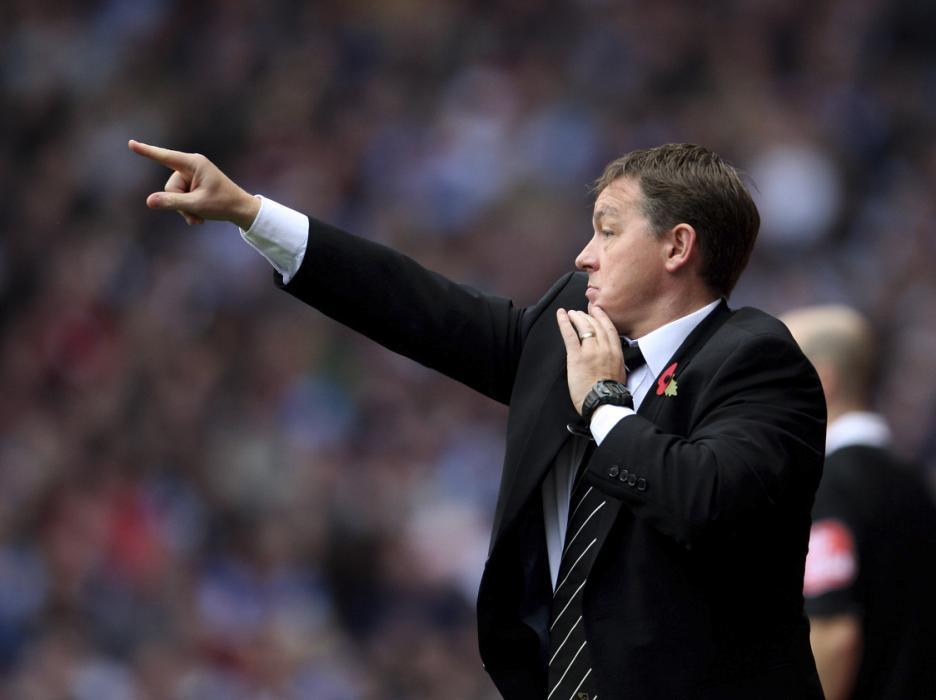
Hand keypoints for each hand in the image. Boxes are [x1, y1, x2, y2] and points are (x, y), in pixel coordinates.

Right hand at [128, 140, 259, 228]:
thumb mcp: (196, 205)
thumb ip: (172, 202)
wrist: (241, 210)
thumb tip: (149, 201)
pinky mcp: (194, 183)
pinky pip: (181, 196)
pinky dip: (188, 208)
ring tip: (200, 217)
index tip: (131, 144)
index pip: (165, 157)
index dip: (146, 152)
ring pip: (174, 194)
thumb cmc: (223, 204)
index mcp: (194, 163)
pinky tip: (200, 216)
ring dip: (185, 209)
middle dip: (179, 203)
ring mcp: (193, 175)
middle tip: (197, 213)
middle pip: (169, 186)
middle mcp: (192, 165)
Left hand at [557, 306, 625, 413]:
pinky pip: (570, 335)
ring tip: (571, 313)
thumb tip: (610, 359)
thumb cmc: (610, 394)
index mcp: (616, 352)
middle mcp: (605, 348)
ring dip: (577, 317)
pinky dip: (564, 323)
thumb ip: (614, 361)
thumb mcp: (619, 373)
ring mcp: (590, 351)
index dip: (602, 317)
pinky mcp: (576, 356)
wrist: (603, 402)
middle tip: (581, 311)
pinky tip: (561, 315)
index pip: (609, 329)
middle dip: (588, 315)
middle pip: (596, 325)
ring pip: (584, 327)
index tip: (597, 310)